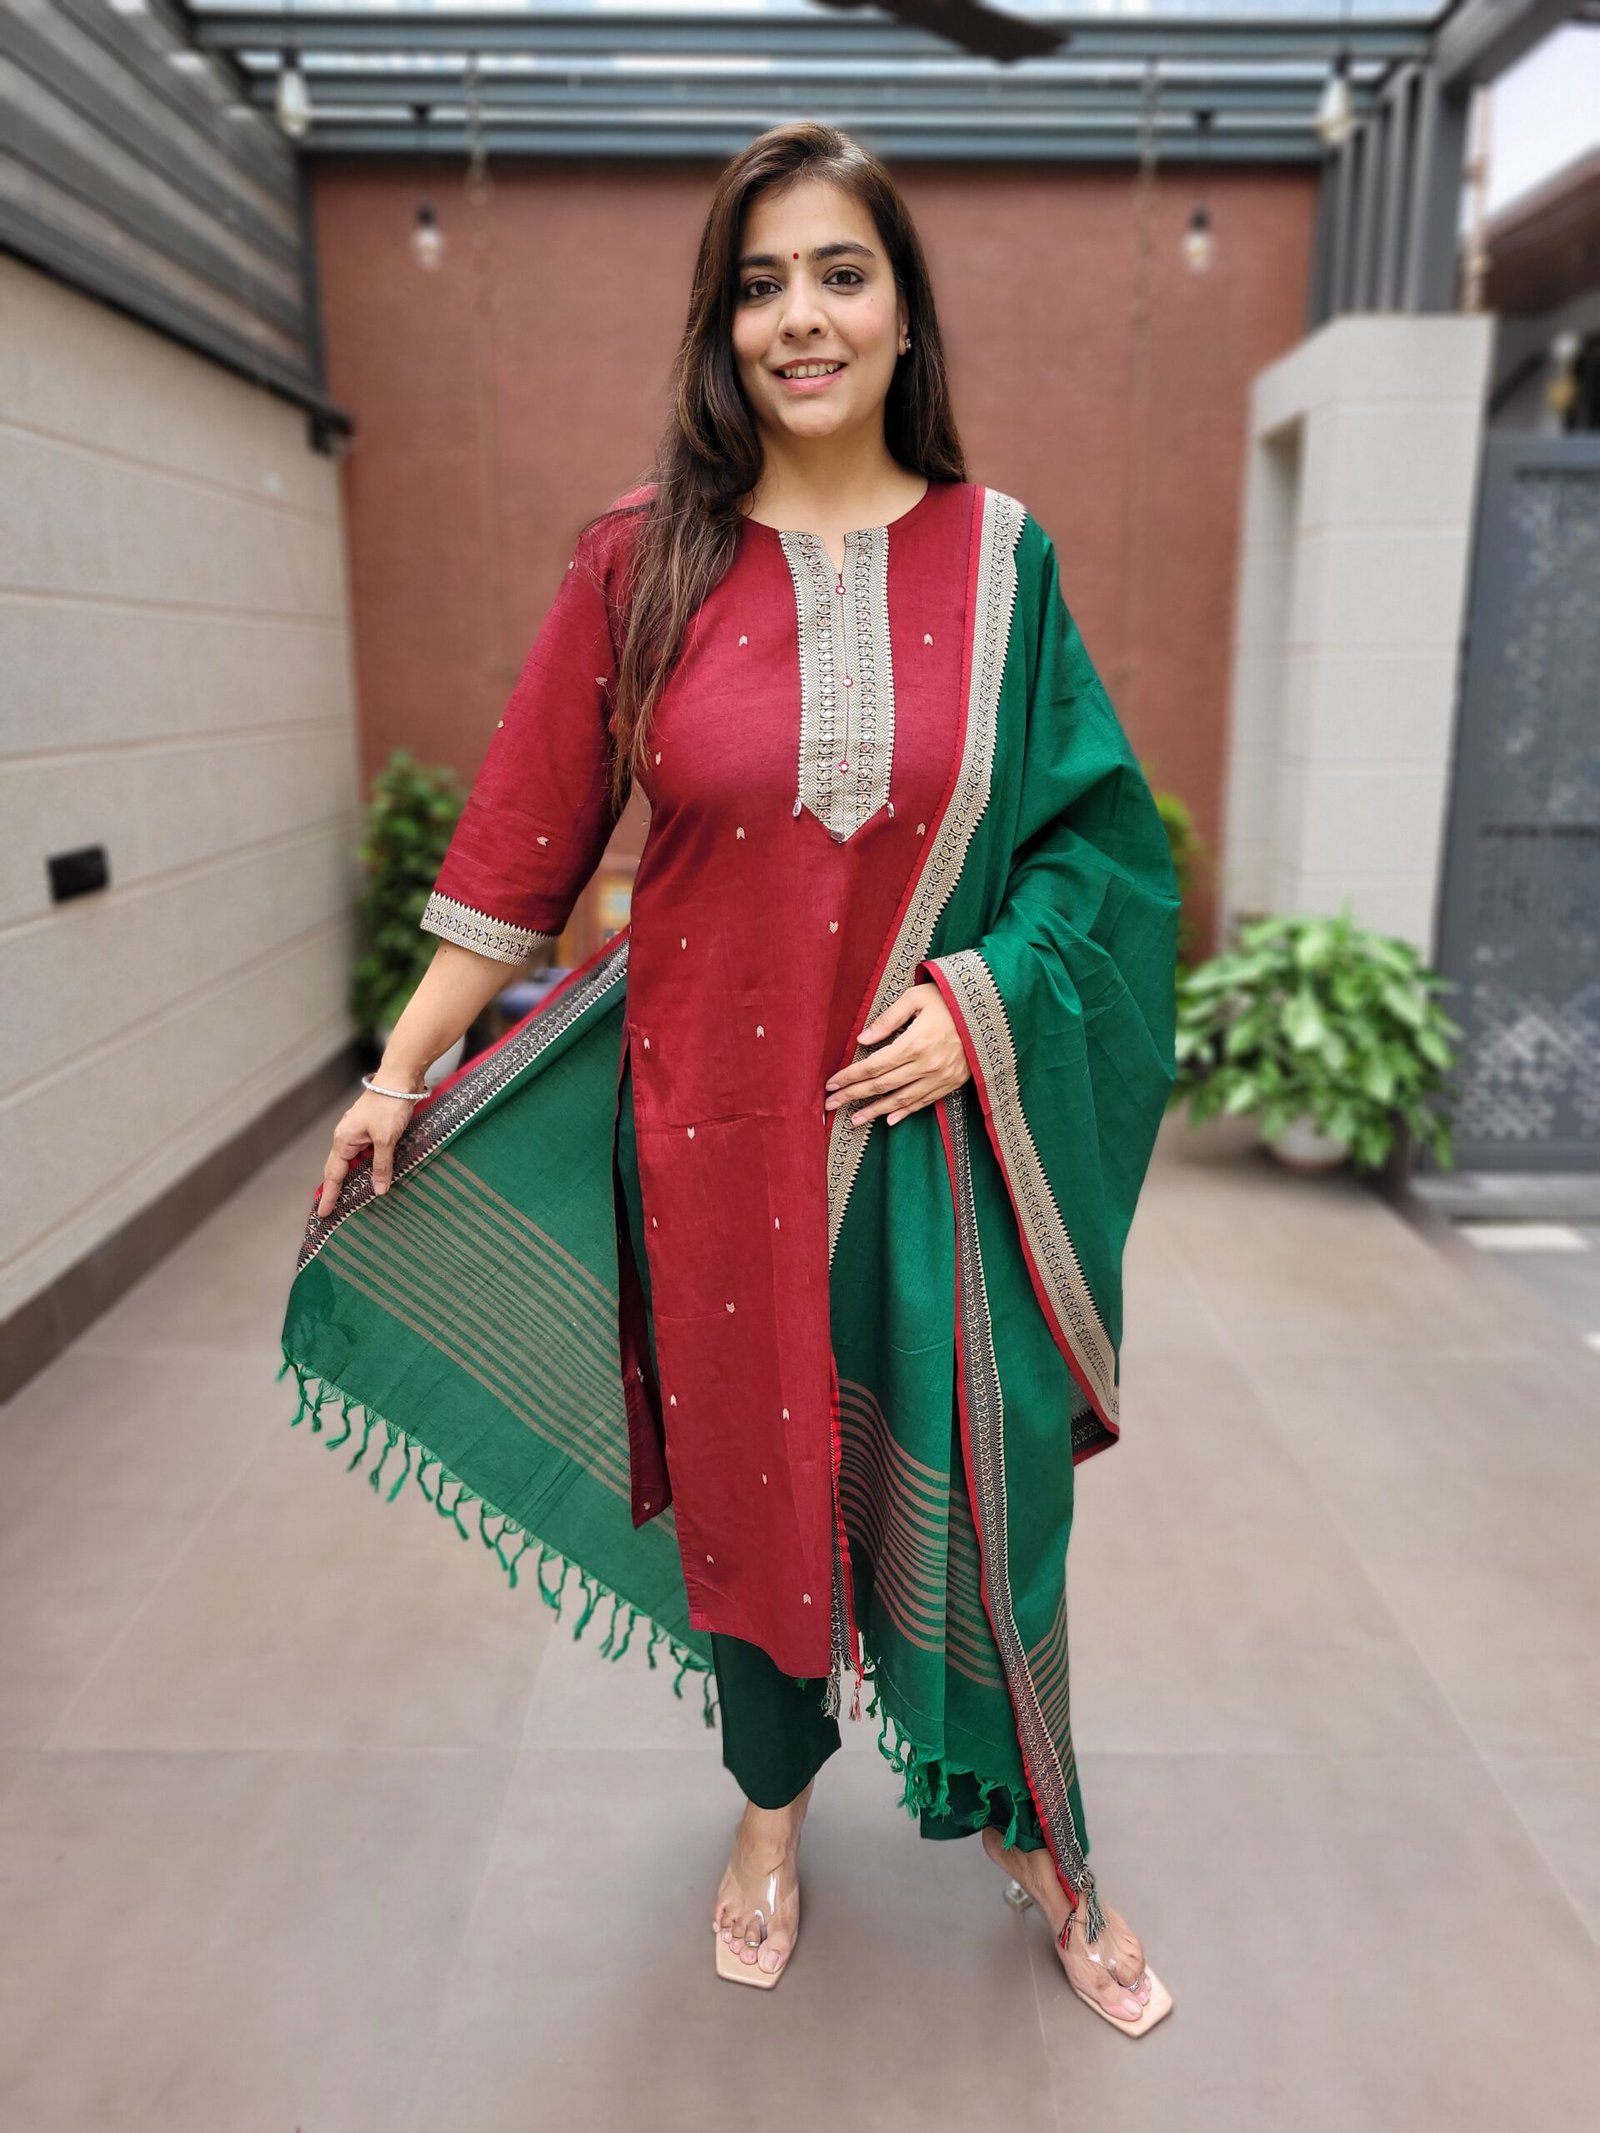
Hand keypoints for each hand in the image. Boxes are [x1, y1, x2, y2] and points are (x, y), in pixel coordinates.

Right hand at [314, 1088, 422, 1215]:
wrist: (400, 1079)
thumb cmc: (389, 1105)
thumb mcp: (386, 1139)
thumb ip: (381, 1165)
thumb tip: (379, 1189)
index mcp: (343, 1140)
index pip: (334, 1175)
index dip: (329, 1195)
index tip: (323, 1213)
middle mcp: (347, 1136)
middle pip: (339, 1169)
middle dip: (336, 1189)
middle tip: (334, 1210)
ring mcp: (358, 1132)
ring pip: (353, 1161)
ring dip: (354, 1178)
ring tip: (353, 1198)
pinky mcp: (371, 1128)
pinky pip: (364, 1152)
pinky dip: (367, 1166)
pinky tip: (374, 1174)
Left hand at [824, 982, 969, 1127]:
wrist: (991, 1010)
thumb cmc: (949, 999)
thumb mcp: (916, 998)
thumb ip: (887, 1019)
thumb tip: (862, 1040)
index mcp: (914, 1043)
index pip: (873, 1066)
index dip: (850, 1076)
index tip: (831, 1083)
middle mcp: (926, 1065)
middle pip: (881, 1086)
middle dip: (853, 1096)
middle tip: (831, 1105)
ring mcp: (940, 1077)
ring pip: (900, 1100)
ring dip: (875, 1111)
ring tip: (854, 1119)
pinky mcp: (951, 1083)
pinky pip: (924, 1102)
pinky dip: (905, 1113)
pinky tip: (889, 1120)